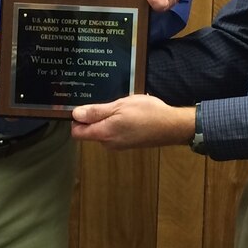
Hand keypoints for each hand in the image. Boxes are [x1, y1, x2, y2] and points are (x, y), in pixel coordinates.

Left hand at [70, 94, 195, 149]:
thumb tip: (75, 115)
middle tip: (105, 102)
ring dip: (106, 118)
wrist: (172, 126)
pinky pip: (114, 133)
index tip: (81, 107)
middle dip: (92, 117)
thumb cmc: (147, 113)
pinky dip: (116, 123)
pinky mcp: (128, 143)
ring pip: (102, 131)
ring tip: (119, 106)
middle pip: (89, 132)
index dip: (75, 120)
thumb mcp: (120, 106)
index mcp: (104, 133)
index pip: (77, 133)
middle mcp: (109, 143)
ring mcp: (119, 145)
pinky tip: (127, 113)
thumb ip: (96, 112)